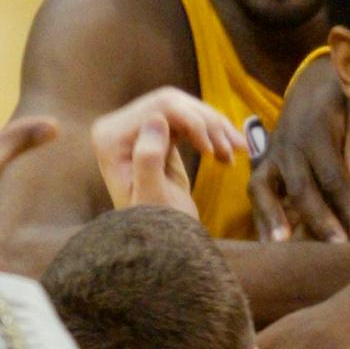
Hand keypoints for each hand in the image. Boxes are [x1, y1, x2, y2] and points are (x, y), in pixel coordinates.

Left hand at [91, 87, 243, 216]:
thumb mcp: (150, 197)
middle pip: (173, 103)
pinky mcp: (156, 135)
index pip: (159, 108)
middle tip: (235, 149)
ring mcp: (138, 129)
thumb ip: (147, 158)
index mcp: (111, 137)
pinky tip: (227, 154)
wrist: (160, 245)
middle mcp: (119, 127)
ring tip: (238, 152)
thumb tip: (158, 119)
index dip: (193, 121)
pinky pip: (187, 121)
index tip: (213, 151)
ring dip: (215, 128)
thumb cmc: (154, 227)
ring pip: (185, 109)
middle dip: (209, 123)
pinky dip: (211, 134)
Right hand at [248, 58, 349, 241]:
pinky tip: (270, 245)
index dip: (347, 206)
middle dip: (319, 221)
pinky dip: (261, 217)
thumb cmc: (345, 102)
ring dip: (273, 220)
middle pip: (300, 188)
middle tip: (338, 249)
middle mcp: (288, 144)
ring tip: (283, 250)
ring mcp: (271, 155)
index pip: (332, 175)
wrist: (313, 84)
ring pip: (265, 190)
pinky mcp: (262, 165)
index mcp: (315, 130)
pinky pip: (256, 192)